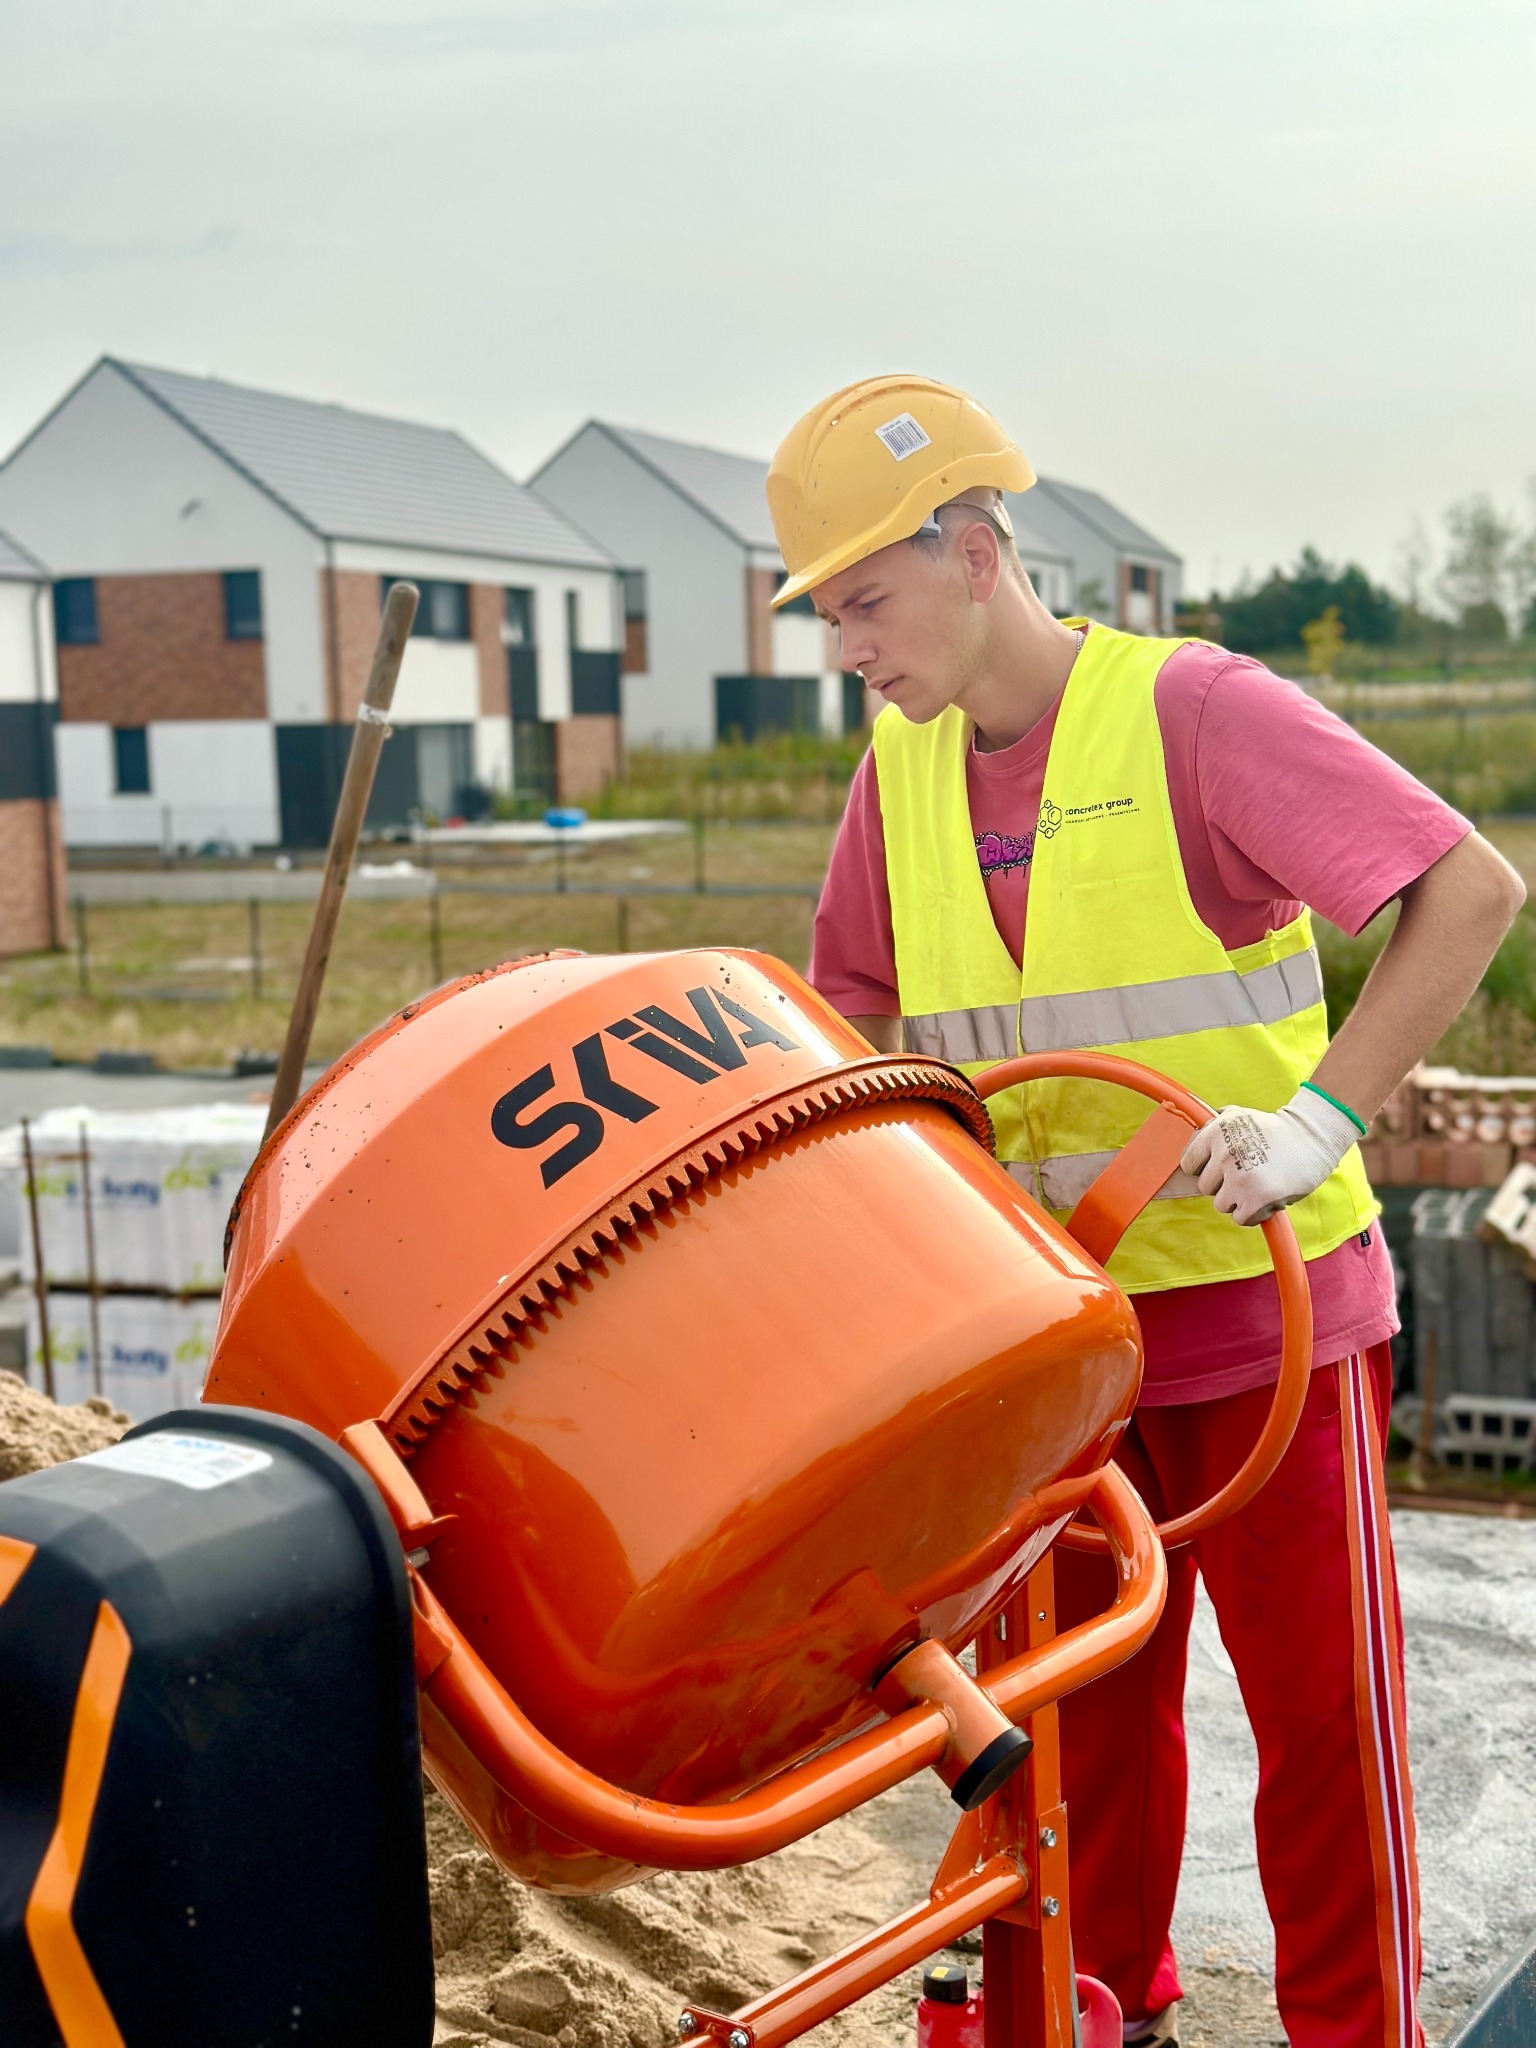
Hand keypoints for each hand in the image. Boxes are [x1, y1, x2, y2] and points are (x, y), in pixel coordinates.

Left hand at [1180, 1085, 1361, 1226]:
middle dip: (1224, 1185)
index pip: (1188, 1164)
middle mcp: (1224, 1153)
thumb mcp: (1239, 1115)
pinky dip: (1254, 1214)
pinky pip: (1241, 1218)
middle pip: (1205, 1188)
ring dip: (1239, 1200)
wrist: (1313, 1136)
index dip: (1206, 1169)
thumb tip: (1191, 1134)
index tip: (1221, 1168)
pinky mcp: (1256, 1197)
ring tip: (1259, 1185)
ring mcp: (1239, 1176)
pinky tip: (1267, 1198)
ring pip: (1221, 1205)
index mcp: (1216, 1131)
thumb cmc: (1275, 1129)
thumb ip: (1214, 1125)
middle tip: (1247, 1174)